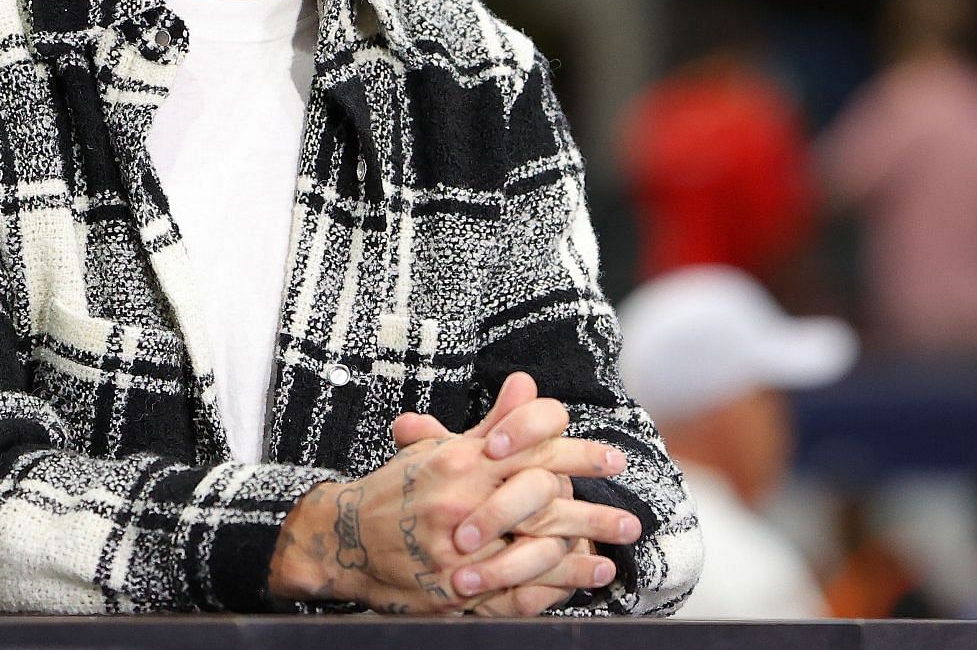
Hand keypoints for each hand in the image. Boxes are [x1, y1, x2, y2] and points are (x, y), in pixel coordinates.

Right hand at [266, 397, 628, 614]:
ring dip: (580, 557)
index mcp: (462, 464)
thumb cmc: (400, 489)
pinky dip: (552, 589)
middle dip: (592, 512)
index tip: (615, 460)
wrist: (344, 541)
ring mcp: (457, 554)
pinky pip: (512, 594)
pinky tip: (581, 582)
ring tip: (615, 554)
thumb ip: (494, 423)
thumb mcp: (443, 448)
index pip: (531, 450)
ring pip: (532, 553)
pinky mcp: (453, 593)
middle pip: (541, 505)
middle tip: (632, 517)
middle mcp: (461, 505)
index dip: (578, 454)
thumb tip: (527, 383)